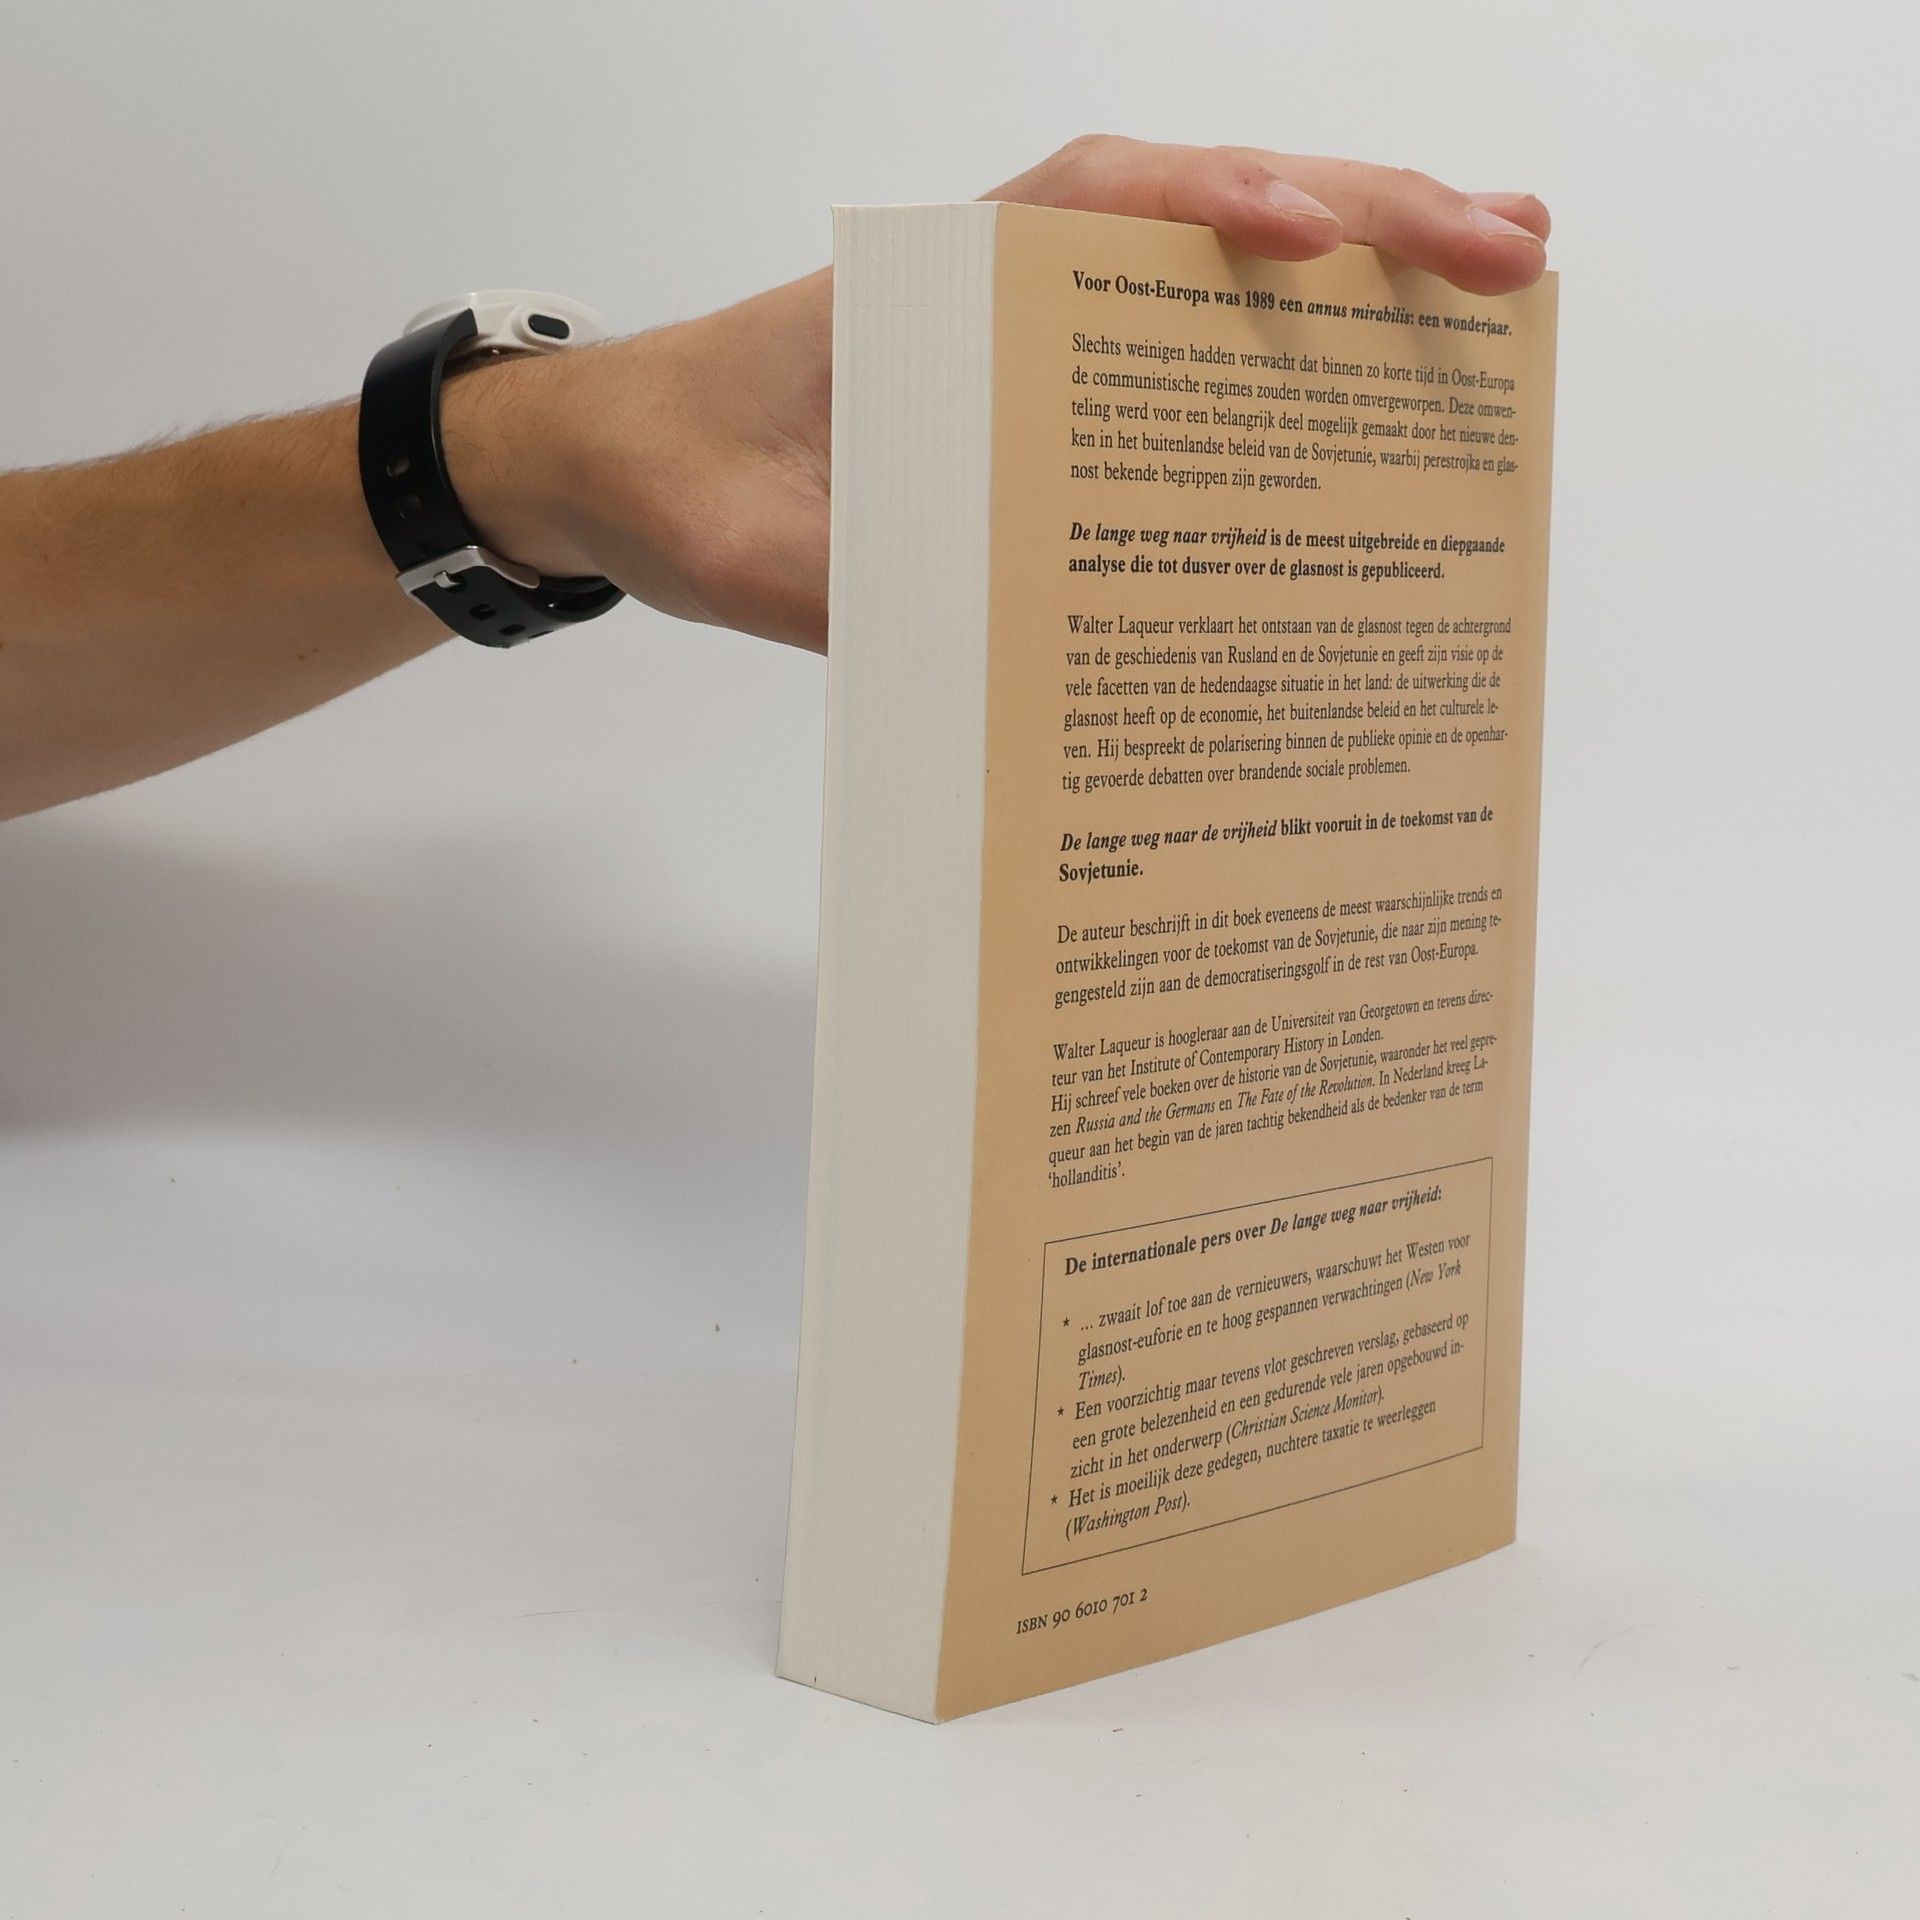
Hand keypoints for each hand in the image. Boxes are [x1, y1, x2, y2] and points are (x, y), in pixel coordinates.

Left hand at [448, 138, 1551, 654]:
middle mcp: (1006, 287)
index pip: (1097, 208)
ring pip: (1215, 274)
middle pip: (1202, 216)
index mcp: (935, 292)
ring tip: (1500, 280)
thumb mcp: (766, 549)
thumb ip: (869, 590)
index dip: (1211, 209)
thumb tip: (1019, 653)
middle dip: (1366, 226)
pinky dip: (1283, 362)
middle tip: (1510, 253)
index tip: (1307, 240)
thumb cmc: (690, 485)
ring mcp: (1038, 334)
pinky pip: (1181, 361)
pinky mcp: (1049, 400)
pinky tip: (1376, 386)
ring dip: (1359, 272)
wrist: (634, 477)